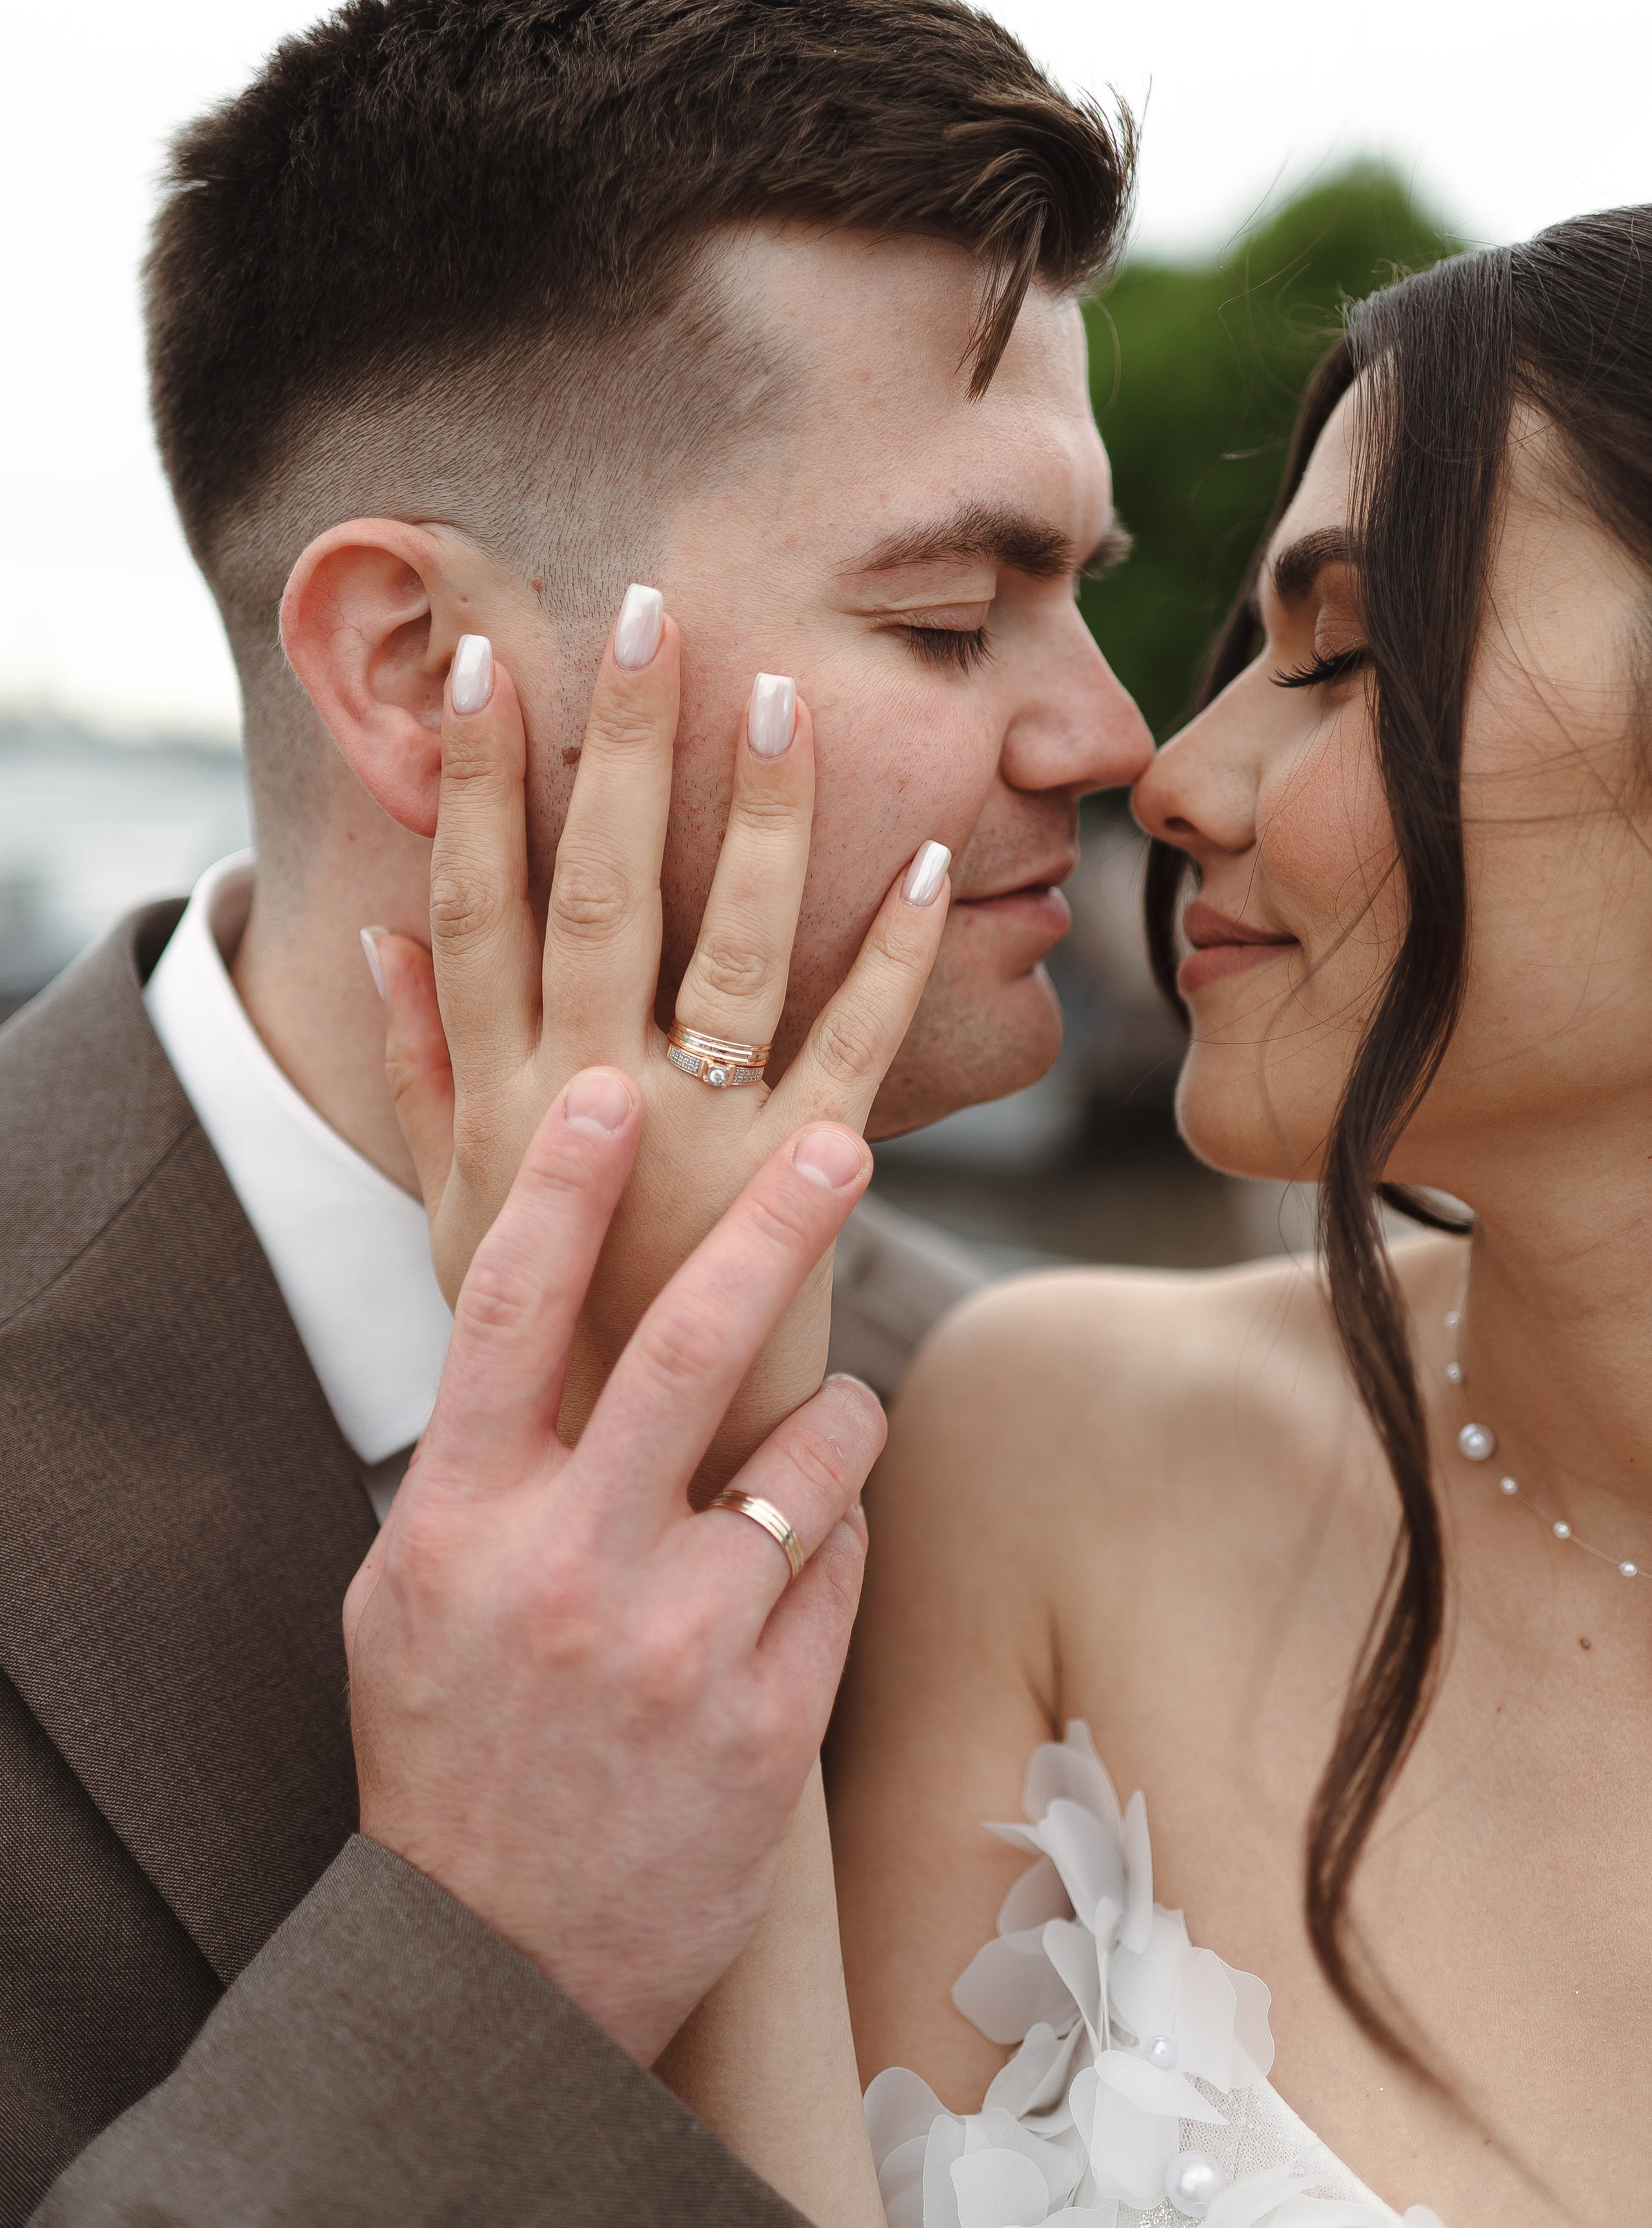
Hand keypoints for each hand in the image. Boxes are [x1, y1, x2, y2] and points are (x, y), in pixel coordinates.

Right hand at [344, 1063, 886, 2066]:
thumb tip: (533, 1308)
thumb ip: (471, 1457)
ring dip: (832, 1412)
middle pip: (689, 1347)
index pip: (511, 1315)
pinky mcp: (770, 1722)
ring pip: (809, 1455)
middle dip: (774, 1225)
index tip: (614, 1085)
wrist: (496, 1966)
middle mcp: (566, 1571)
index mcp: (459, 1525)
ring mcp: (677, 1649)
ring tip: (820, 1422)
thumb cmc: (447, 1752)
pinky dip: (835, 1528)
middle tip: (840, 1142)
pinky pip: (840, 1562)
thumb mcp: (406, 1595)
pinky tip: (802, 1551)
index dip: (560, 1185)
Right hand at [369, 596, 949, 1474]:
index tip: (481, 660)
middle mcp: (587, 1112)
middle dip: (617, 755)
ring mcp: (699, 1151)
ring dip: (761, 822)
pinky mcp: (800, 1195)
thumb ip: (418, 1076)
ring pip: (728, 955)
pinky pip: (856, 1050)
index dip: (470, 784)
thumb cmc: (540, 1341)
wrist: (625, 1498)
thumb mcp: (450, 1216)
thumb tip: (383, 940)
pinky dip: (894, 951)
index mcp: (497, 1103)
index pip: (472, 909)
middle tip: (646, 616)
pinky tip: (933, 858)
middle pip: (596, 900)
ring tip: (781, 696)